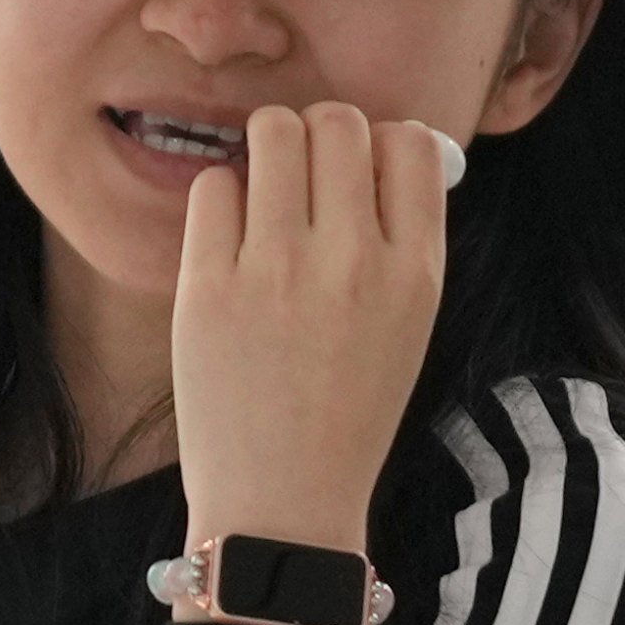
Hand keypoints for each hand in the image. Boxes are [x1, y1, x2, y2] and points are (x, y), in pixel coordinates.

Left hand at [169, 101, 447, 558]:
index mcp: (415, 272)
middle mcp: (353, 261)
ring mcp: (278, 271)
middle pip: (338, 121)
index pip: (409, 142)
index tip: (359, 173)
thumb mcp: (411, 324)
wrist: (283, 503)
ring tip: (265, 193)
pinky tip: (231, 238)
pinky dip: (223, 197)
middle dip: (320, 134)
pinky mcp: (209, 286)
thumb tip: (385, 143)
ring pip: (273, 133)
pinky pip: (215, 185)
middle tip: (304, 176)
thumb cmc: (348, 409)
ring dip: (268, 148)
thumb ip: (404, 237)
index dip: (381, 143)